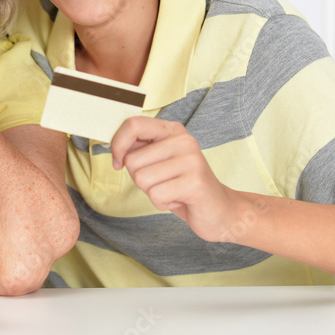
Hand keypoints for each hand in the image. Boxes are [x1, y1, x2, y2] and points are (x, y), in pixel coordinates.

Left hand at [110, 117, 243, 243]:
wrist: (220, 210)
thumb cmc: (182, 186)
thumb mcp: (160, 161)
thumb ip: (140, 149)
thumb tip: (114, 146)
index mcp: (173, 130)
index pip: (133, 125)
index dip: (117, 145)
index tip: (118, 162)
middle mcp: (183, 140)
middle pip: (132, 160)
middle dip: (139, 179)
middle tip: (163, 182)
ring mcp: (191, 160)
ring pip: (142, 180)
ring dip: (152, 193)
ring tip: (172, 190)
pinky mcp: (195, 182)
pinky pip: (156, 195)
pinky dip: (162, 203)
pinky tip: (179, 200)